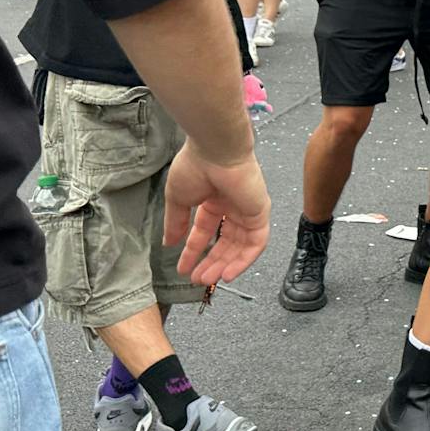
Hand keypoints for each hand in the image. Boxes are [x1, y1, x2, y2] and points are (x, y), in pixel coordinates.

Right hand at [162, 143, 271, 285]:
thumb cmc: (195, 166)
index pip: (205, 231)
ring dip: (225, 265)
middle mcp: (233, 205)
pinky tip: (229, 273)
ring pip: (240, 246)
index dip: (194, 251)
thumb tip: (169, 243)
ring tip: (209, 280)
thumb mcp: (178, 199)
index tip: (182, 269)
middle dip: (211, 262)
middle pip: (225, 242)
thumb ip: (176, 223)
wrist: (214, 150)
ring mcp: (248, 209)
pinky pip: (256, 243)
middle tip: (197, 280)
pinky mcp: (260, 212)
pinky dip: (244, 260)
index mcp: (214, 199)